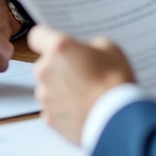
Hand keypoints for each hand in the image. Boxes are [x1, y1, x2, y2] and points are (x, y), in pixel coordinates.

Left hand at [28, 26, 135, 144]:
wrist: (117, 120)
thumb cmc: (115, 83)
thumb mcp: (111, 50)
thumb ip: (90, 47)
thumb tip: (86, 53)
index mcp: (59, 49)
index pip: (38, 35)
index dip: (47, 39)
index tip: (55, 44)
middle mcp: (46, 71)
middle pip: (45, 64)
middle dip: (59, 67)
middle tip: (82, 73)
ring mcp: (45, 96)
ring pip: (48, 88)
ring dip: (61, 89)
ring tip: (85, 95)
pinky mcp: (49, 118)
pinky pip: (53, 108)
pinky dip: (63, 108)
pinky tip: (82, 109)